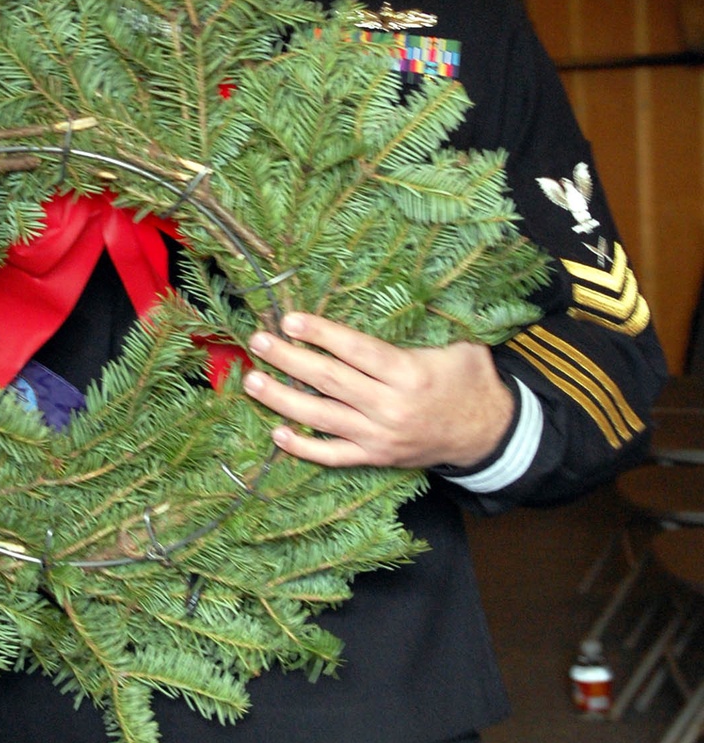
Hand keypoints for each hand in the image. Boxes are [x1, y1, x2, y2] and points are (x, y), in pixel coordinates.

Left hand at [243, 312, 513, 468]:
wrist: (490, 434)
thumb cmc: (470, 380)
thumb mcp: (461, 344)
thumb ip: (429, 323)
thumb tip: (400, 285)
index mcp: (411, 373)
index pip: (356, 351)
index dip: (321, 335)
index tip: (290, 320)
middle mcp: (391, 407)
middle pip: (330, 382)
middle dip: (290, 360)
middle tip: (259, 342)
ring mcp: (381, 436)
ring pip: (323, 418)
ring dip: (283, 400)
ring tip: (253, 382)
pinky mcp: (376, 457)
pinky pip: (334, 456)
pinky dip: (304, 448)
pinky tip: (278, 433)